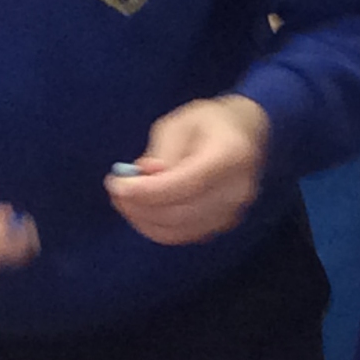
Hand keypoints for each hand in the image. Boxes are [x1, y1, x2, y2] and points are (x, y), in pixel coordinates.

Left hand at [105, 94, 269, 245]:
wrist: (244, 135)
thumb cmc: (208, 123)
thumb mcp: (180, 123)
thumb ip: (163, 152)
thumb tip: (147, 176)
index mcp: (231, 155)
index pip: (187, 184)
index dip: (147, 190)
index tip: (116, 184)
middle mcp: (237, 189)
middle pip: (181, 212)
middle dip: (139, 206)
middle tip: (115, 190)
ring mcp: (233, 211)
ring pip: (178, 230)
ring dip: (144, 219)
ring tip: (124, 199)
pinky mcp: (223, 224)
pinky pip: (183, 235)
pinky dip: (156, 227)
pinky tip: (142, 210)